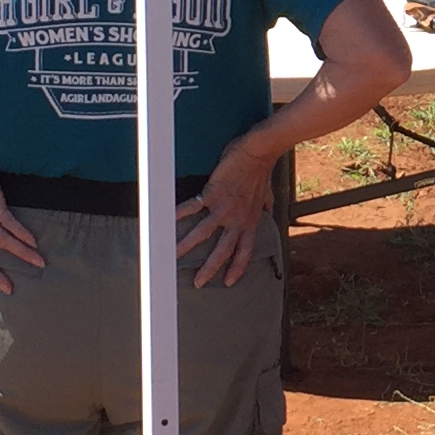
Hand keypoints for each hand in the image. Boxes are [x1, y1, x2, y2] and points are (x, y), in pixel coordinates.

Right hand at [176, 145, 278, 288]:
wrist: (258, 152)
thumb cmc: (261, 170)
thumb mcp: (267, 193)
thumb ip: (266, 206)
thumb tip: (268, 210)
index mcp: (250, 221)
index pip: (245, 251)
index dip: (237, 268)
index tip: (229, 282)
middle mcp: (237, 219)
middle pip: (222, 251)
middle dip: (210, 268)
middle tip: (198, 282)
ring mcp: (224, 208)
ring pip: (203, 234)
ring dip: (187, 246)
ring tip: (173, 255)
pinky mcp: (212, 195)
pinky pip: (192, 208)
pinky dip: (179, 214)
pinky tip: (166, 221)